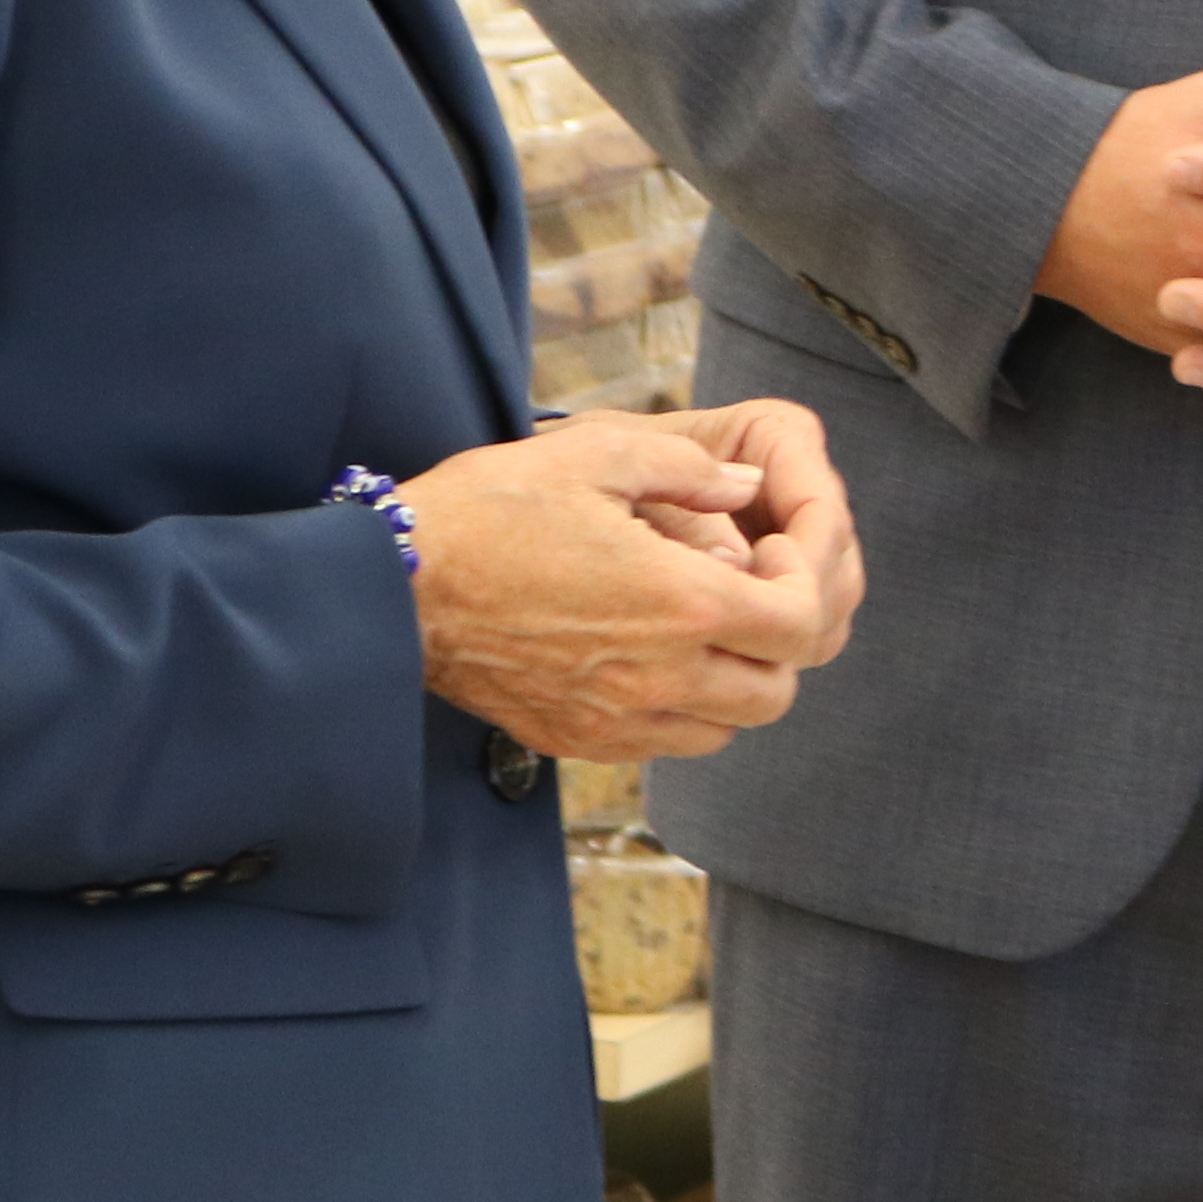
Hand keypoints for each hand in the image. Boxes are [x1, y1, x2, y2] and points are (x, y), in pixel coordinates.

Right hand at [398, 412, 850, 764]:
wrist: (397, 584)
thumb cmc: (490, 510)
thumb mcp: (596, 456)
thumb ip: (688, 471)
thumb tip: (743, 485)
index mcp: (679, 603)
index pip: (798, 623)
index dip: (805, 584)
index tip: (770, 551)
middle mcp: (659, 676)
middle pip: (777, 691)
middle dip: (781, 641)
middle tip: (748, 589)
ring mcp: (617, 720)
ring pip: (726, 729)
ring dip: (735, 681)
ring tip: (701, 625)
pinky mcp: (578, 741)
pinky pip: (664, 746)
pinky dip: (682, 710)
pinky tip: (650, 657)